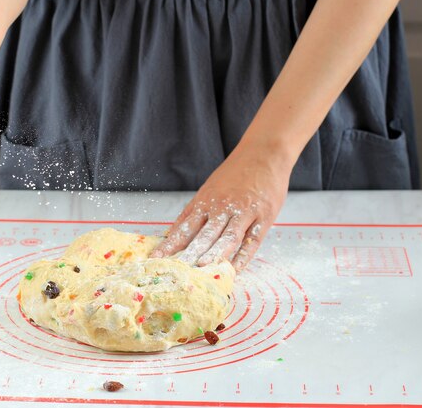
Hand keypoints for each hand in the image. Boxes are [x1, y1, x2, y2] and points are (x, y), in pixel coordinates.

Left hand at [150, 143, 291, 269]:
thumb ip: (194, 212)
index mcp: (207, 201)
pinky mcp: (264, 216)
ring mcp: (244, 212)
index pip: (185, 227)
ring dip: (214, 254)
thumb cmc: (235, 173)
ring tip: (201, 268)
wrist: (264, 152)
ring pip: (228, 237)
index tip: (157, 258)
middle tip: (176, 270)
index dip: (171, 244)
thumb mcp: (210, 188)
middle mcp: (223, 207)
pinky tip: (235, 269)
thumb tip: (173, 234)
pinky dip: (243, 256)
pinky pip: (252, 240)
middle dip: (189, 253)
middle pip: (204, 234)